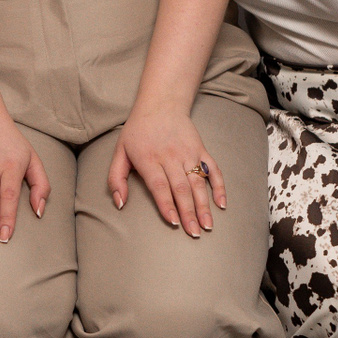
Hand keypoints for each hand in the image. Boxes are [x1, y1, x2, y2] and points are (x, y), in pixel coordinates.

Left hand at [107, 105, 225, 236]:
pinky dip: (219, 187)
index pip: (160, 186)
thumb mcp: (119, 152)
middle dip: (189, 212)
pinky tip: (221, 204)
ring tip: (208, 225)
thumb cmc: (138, 132)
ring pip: (198, 182)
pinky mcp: (201, 149)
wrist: (160, 104)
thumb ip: (116, 179)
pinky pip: (213, 170)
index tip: (174, 222)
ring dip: (204, 205)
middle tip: (194, 233)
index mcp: (149, 158)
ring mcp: (188, 153)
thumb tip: (119, 204)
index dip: (167, 205)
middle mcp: (170, 156)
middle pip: (181, 188)